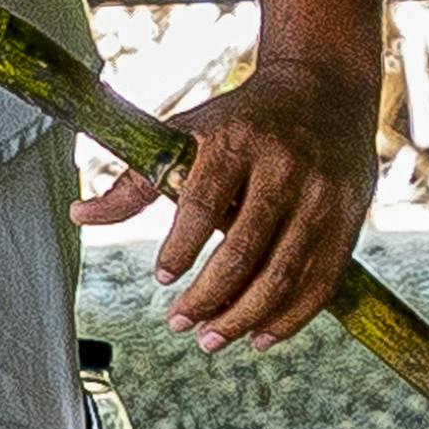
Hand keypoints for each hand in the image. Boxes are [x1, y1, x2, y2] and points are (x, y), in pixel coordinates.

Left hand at [81, 45, 377, 350]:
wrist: (325, 89)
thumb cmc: (242, 118)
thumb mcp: (188, 130)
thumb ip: (137, 179)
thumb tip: (79, 216)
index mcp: (237, 141)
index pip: (202, 205)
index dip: (180, 248)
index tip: (161, 278)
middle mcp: (284, 167)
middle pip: (244, 249)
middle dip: (208, 297)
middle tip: (179, 324)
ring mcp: (323, 194)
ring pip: (283, 273)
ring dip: (245, 317)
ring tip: (212, 339)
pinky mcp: (350, 217)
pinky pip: (322, 280)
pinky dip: (291, 318)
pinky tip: (261, 337)